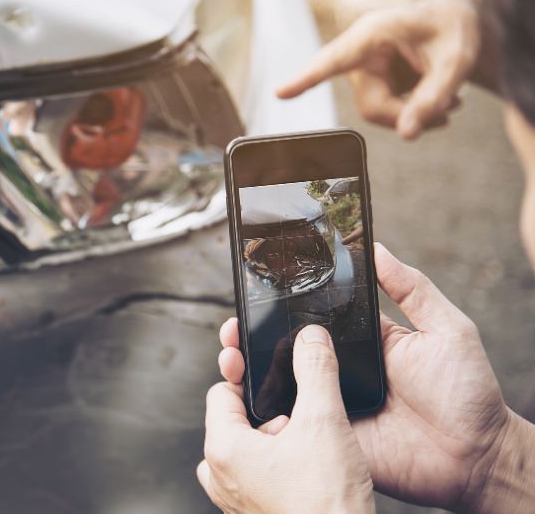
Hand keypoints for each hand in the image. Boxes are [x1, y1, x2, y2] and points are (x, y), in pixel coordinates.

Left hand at [198, 325, 375, 512]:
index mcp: (224, 448)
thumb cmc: (326, 505)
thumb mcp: (324, 422)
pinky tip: (311, 468)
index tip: (261, 362)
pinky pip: (259, 476)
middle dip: (268, 411)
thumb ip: (315, 370)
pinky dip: (280, 464)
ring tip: (308, 446)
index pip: (221, 391)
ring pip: (249, 449)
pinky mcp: (255, 513)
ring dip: (276, 439)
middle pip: (235, 419)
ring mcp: (236, 499)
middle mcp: (221, 476)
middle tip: (299, 417)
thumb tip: (311, 338)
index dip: (246, 374)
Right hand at [217, 243, 514, 510]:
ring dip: (249, 372)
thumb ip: (412, 288)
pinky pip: (293, 423)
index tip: (254, 293)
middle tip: (231, 329)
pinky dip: (268, 414)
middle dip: (250, 338)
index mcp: (360, 341)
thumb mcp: (445, 328)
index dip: (281, 308)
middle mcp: (339, 371)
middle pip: (284, 350)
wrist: (474, 456)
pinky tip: (248, 398)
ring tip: (231, 358)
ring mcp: (331, 404)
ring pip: (280, 386)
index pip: (311, 318)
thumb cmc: (467, 392)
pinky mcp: (330, 436)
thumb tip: (378, 249)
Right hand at [276, 0, 479, 138]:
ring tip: (451, 105)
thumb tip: (407, 136)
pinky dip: (411, 113)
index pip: (334, 60)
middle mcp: (360, 53)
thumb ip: (433, 98)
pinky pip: (384, 111)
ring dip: (413, 116)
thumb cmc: (454, 30)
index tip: (280, 93)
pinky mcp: (372, 82)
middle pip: (371, 106)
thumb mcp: (455, 62)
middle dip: (407, 116)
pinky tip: (440, 102)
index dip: (307, 78)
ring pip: (377, 113)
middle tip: (448, 115)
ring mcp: (363, 70)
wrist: (456, 21)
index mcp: (373, 34)